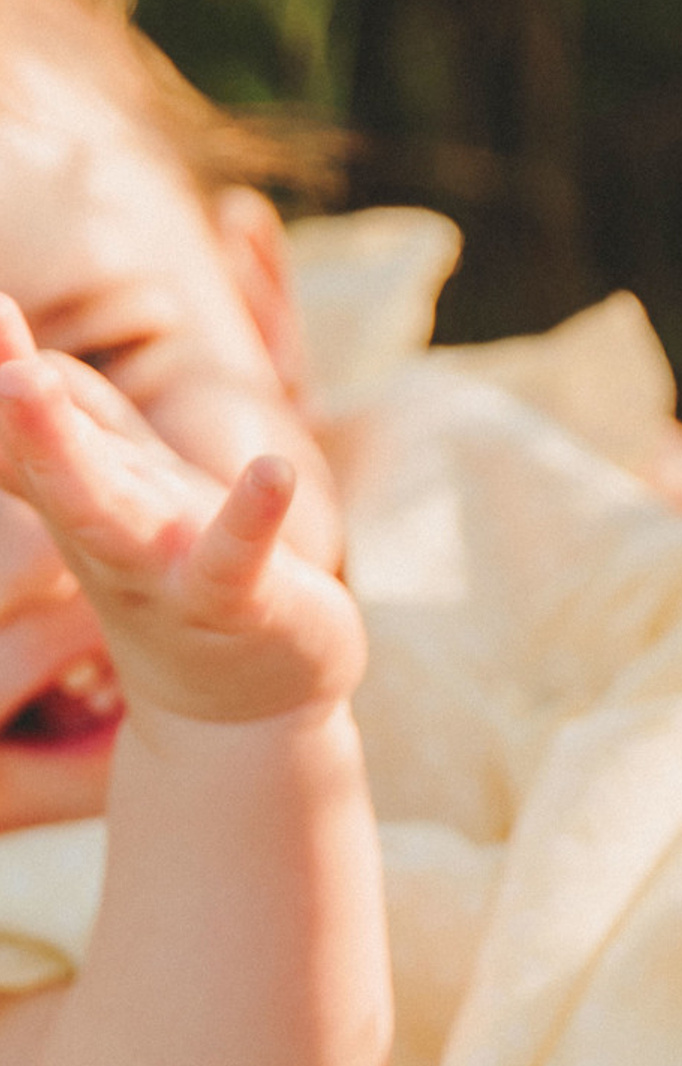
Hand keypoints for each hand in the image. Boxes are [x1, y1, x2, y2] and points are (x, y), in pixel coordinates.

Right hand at [0, 298, 363, 726]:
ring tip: (29, 382)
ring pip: (110, 515)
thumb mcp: (132, 493)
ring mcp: (166, 573)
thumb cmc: (182, 573)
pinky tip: (271, 469)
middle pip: (48, 468)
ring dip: (68, 455)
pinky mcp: (236, 602)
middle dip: (12, 411)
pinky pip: (238, 559)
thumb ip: (89, 425)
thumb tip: (20, 359)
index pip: (26, 431)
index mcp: (84, 498)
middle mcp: (107, 536)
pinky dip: (252, 516)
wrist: (242, 706)